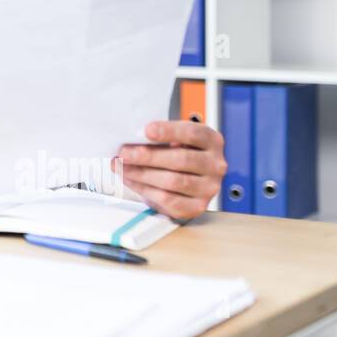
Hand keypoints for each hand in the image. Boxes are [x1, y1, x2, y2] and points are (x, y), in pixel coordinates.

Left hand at [110, 119, 226, 220]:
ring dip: (141, 173)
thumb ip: (159, 138)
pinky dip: (144, 189)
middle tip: (123, 153)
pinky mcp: (197, 206)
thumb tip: (131, 140)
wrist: (188, 180)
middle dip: (147, 156)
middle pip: (181, 159)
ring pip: (173, 181)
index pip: (192, 133)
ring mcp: (209, 188)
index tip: (146, 130)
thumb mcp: (174, 140)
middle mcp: (216, 164)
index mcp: (211, 141)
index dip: (168, 131)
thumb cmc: (177, 154)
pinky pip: (168, 199)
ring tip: (121, 167)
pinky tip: (130, 180)